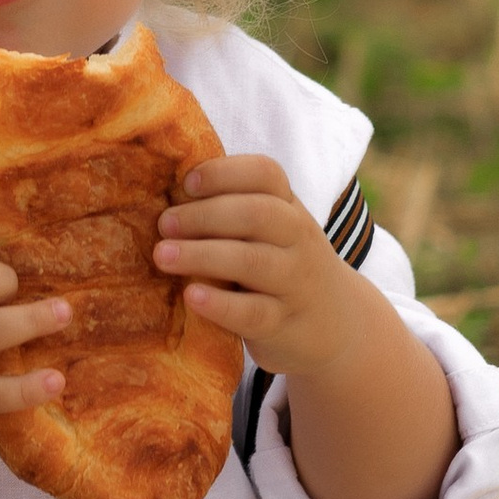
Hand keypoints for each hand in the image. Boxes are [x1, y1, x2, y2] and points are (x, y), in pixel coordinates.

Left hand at [154, 153, 368, 380]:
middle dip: (204, 215)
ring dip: (202, 255)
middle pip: (256, 214)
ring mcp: (295, 282)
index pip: (265, 174)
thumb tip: (161, 191)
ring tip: (161, 255)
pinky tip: (191, 296)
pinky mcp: (284, 324)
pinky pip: (253, 312)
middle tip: (163, 224)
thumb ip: (233, 209)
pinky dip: (220, 304)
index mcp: (289, 206)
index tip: (187, 183)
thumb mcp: (272, 230)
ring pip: (252, 261)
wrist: (337, 325)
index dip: (224, 173)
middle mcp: (298, 238)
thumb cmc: (282, 265)